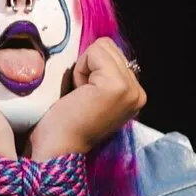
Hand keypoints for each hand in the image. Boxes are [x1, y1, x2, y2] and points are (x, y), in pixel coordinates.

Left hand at [28, 37, 146, 159]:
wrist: (57, 148)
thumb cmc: (65, 124)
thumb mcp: (93, 94)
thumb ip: (102, 73)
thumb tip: (97, 47)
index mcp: (134, 95)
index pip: (114, 54)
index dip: (91, 69)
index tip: (85, 97)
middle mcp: (138, 93)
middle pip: (109, 47)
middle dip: (88, 67)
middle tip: (81, 97)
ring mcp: (131, 89)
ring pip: (102, 47)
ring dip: (84, 69)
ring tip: (81, 96)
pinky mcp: (117, 86)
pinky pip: (94, 53)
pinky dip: (80, 70)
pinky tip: (79, 94)